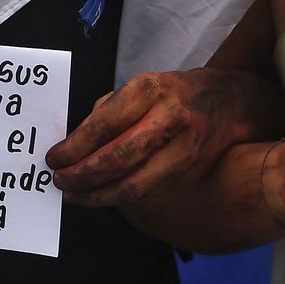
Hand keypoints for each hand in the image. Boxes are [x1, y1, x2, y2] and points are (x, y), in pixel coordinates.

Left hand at [47, 68, 275, 205]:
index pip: (104, 124)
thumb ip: (108, 111)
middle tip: (60, 182)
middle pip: (118, 159)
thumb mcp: (141, 85)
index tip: (54, 158)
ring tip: (74, 196)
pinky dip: (119, 198)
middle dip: (82, 176)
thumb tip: (74, 143)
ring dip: (98, 196)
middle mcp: (169, 119)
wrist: (230, 102)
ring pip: (134, 185)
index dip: (75, 147)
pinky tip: (101, 195)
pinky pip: (147, 192)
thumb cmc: (174, 92)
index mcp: (150, 91)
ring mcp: (183, 149)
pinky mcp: (189, 172)